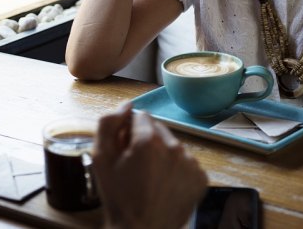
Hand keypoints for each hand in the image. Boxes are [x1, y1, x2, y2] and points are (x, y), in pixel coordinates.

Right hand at [94, 103, 207, 228]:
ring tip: (151, 178)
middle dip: (147, 141)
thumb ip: (109, 122)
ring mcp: (191, 163)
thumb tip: (127, 105)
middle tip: (136, 165)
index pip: (141, 116)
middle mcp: (174, 147)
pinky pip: (186, 162)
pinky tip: (165, 184)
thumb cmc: (119, 197)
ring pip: (173, 146)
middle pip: (158, 130)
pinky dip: (176, 169)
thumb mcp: (100, 157)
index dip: (129, 131)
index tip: (125, 149)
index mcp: (149, 140)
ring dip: (162, 155)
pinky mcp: (201, 177)